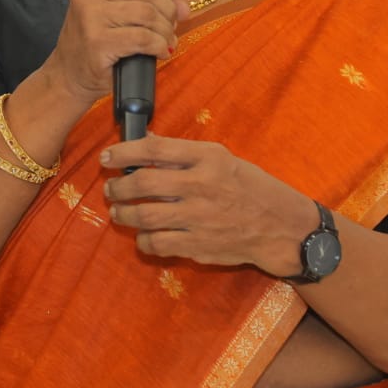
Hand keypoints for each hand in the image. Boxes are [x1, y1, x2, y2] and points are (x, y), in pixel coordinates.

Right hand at [41, 0, 188, 105]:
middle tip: (170, 26)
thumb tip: (185, 7)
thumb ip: (150, 2)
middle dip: (168, 9)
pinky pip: (143, 37)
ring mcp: (91, 16)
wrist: (69, 74)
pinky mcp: (98, 41)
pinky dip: (159, 45)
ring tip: (166, 41)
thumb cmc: (98, 41)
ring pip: (147, 13)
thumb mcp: (117, 12)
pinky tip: (160, 52)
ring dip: (165, 30)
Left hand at [100, 134, 319, 276]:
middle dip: (118, 187)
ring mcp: (199, 218)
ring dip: (124, 214)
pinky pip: (157, 244)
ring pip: (145, 216)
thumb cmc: (251, 187)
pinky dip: (143, 241)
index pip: (155, 150)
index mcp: (208, 158)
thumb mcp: (223, 159)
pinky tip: (143, 236)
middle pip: (143, 184)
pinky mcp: (198, 245)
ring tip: (119, 212)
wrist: (280, 226)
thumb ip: (184, 154)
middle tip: (111, 189)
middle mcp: (202, 186)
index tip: (107, 157)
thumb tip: (146, 141)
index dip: (124, 152)